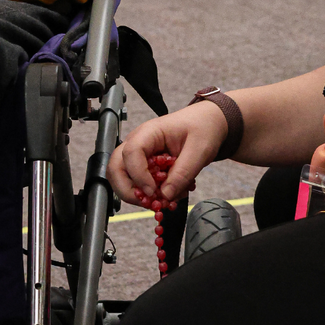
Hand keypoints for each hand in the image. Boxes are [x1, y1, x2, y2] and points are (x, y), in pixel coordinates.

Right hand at [108, 103, 227, 205]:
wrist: (208, 123)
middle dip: (128, 190)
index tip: (153, 192)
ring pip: (123, 178)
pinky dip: (150, 194)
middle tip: (150, 202)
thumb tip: (165, 195)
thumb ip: (182, 173)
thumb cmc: (202, 128)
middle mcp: (139, 142)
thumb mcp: (199, 150)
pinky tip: (169, 194)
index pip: (131, 153)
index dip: (138, 175)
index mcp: (149, 132)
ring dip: (139, 195)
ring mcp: (140, 155)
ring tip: (164, 199)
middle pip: (116, 168)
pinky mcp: (146, 165)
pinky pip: (138, 183)